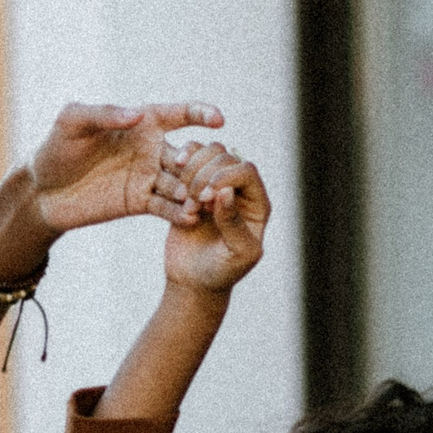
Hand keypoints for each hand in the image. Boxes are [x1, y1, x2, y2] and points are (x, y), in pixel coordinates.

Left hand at [30, 100, 224, 236]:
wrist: (43, 191)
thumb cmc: (56, 147)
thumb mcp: (72, 122)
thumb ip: (104, 114)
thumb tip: (136, 115)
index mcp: (141, 122)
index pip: (177, 114)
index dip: (200, 113)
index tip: (219, 119)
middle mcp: (151, 149)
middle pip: (186, 154)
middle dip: (200, 165)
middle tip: (207, 176)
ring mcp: (149, 177)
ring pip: (180, 183)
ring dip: (193, 192)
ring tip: (200, 202)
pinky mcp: (141, 203)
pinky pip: (166, 208)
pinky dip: (179, 213)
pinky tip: (189, 218)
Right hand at [161, 141, 267, 294]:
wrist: (195, 279)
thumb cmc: (222, 271)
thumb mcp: (237, 255)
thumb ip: (235, 224)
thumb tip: (226, 191)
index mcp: (258, 204)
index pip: (246, 171)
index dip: (225, 177)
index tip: (206, 198)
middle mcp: (240, 189)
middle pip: (225, 158)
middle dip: (204, 176)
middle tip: (194, 204)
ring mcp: (217, 183)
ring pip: (209, 152)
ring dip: (191, 171)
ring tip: (184, 199)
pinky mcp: (195, 183)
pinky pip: (190, 158)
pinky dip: (180, 163)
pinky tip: (174, 177)